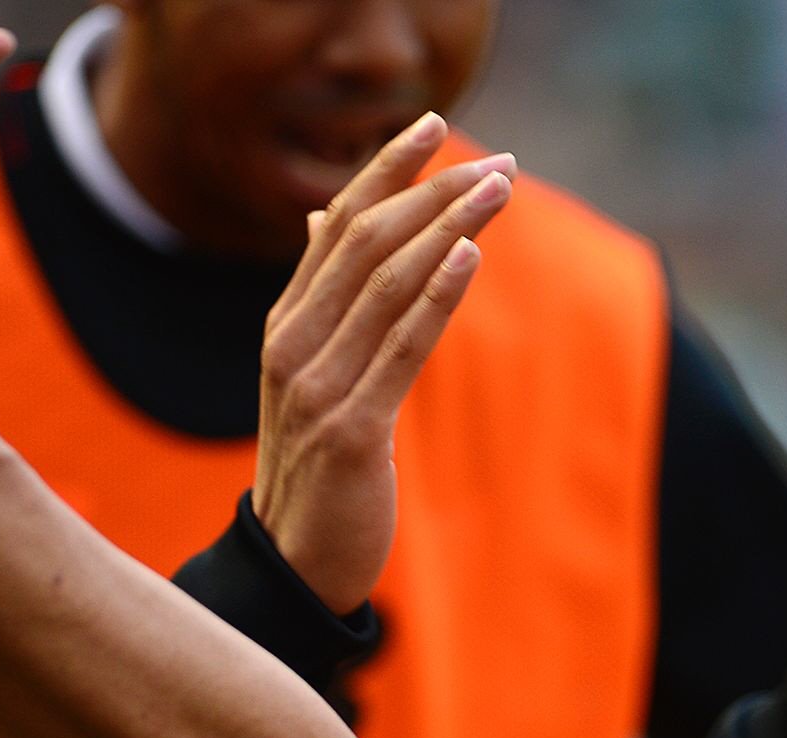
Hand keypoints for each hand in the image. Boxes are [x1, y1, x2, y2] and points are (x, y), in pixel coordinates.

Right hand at [254, 116, 516, 613]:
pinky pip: (399, 348)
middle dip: (434, 191)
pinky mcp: (350, 431)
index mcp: (286, 325)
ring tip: (500, 192)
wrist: (294, 565)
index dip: (384, 167)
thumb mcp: (310, 373)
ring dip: (448, 228)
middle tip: (500, 164)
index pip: (336, 223)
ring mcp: (316, 386)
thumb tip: (324, 218)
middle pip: (364, 240)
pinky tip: (470, 256)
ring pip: (385, 282)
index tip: (435, 123)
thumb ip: (322, 298)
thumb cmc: (316, 469)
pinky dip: (436, 297)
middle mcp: (292, 344)